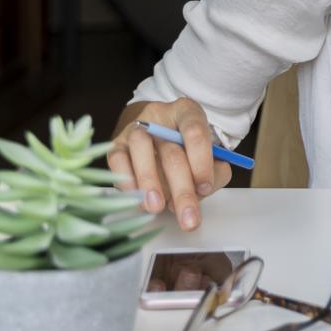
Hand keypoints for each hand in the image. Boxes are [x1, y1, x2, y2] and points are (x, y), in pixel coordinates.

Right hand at [109, 98, 233, 230]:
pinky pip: (117, 160)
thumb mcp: (208, 152)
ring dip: (150, 181)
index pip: (196, 132)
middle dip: (182, 190)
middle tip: (188, 218)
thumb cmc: (186, 148)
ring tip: (157, 208)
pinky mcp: (116, 144)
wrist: (153, 131)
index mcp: (187, 112)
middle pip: (171, 152)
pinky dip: (127, 181)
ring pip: (141, 150)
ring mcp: (135, 129)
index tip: (205, 189)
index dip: (201, 162)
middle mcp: (160, 116)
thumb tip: (202, 190)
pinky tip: (138, 200)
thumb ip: (214, 171)